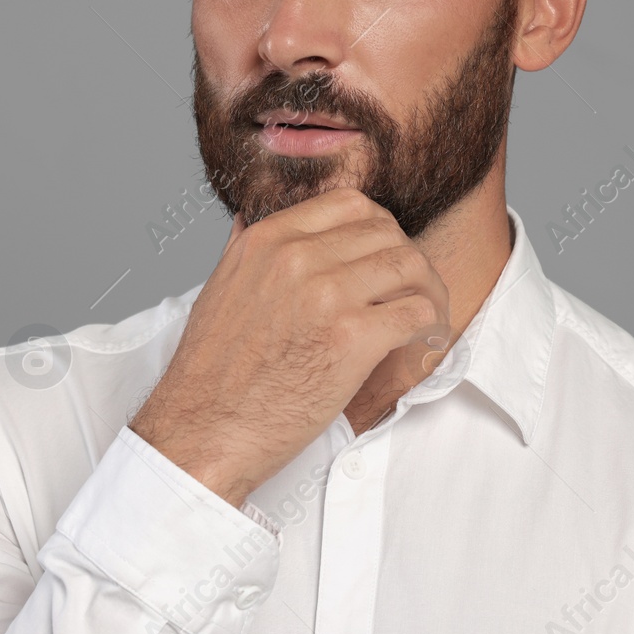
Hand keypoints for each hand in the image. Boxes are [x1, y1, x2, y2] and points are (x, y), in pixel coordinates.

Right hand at [128, 186, 450, 507]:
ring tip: (425, 318)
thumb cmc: (212, 373)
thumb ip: (245, 250)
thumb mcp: (218, 288)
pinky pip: (418, 312)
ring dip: (428, 291)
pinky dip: (429, 327)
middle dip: (408, 260)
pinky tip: (421, 342)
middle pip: (387, 232)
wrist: (204, 430)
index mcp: (266, 240)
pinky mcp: (352, 339)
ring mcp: (326, 295)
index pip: (350, 202)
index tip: (383, 257)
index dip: (378, 229)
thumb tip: (251, 219)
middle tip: (412, 291)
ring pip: (411, 266)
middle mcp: (297, 258)